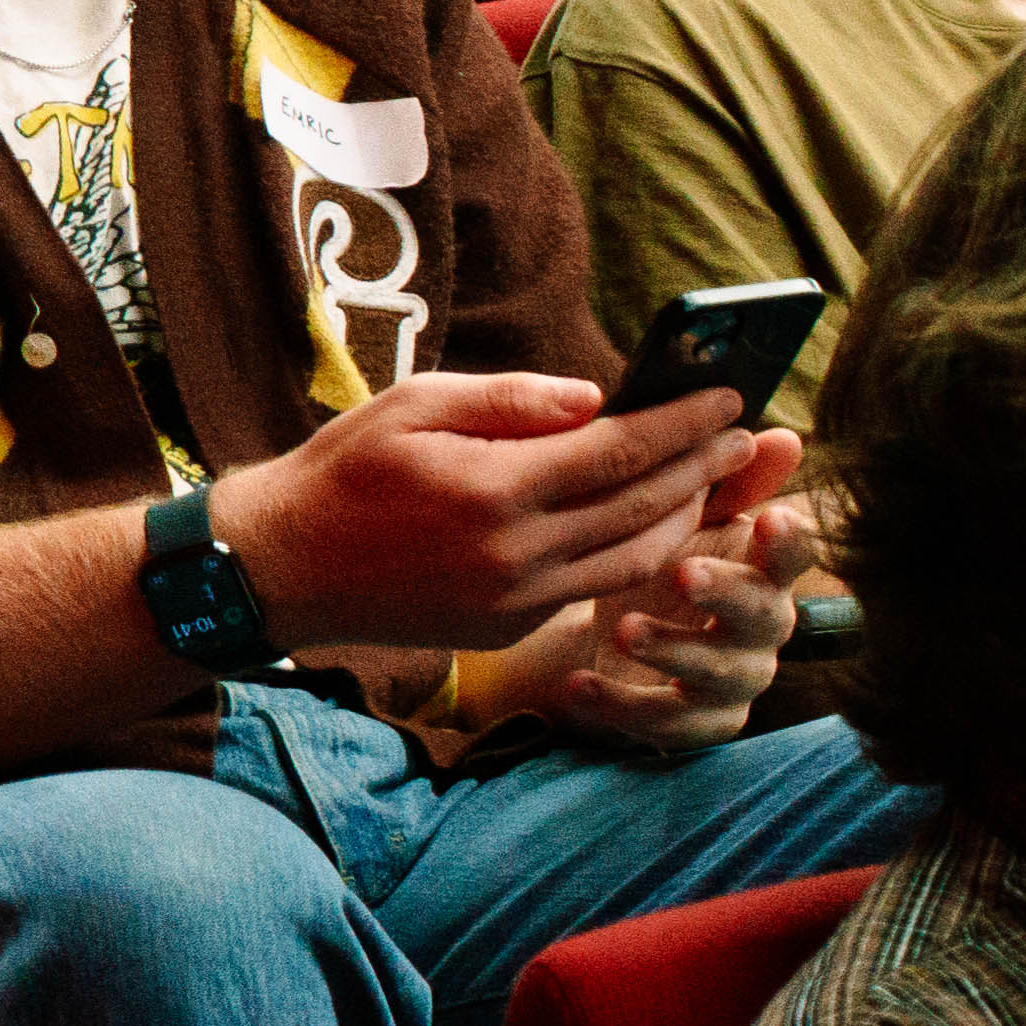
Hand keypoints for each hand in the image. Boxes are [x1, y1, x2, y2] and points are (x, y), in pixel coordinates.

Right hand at [216, 370, 765, 653]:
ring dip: (685, 518)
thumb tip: (600, 395)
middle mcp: (515, 556)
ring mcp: (515, 602)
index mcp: (494, 491)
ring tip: (713, 478)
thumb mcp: (413, 405)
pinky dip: (636, 553)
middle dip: (704, 469)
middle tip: (746, 436)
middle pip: (644, 508)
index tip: (730, 399)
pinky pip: (592, 588)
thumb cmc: (344, 471)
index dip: (685, 424)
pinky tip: (656, 522)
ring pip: (635, 561)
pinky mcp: (508, 630)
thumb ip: (512, 398)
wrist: (280, 568)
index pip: (621, 451)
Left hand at [528, 442, 815, 752]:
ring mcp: (734, 679)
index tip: (771, 519)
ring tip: (623, 629)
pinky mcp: (696, 723)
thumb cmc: (657, 563)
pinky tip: (577, 684)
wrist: (616, 643)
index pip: (793, 554)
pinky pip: (666, 723)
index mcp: (765, 571)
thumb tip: (783, 435)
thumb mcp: (682, 521)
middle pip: (765, 614)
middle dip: (726, 593)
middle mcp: (763, 628)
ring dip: (673, 650)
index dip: (789, 542)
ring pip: (720, 673)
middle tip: (683, 573)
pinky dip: (621, 705)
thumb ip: (723, 481)